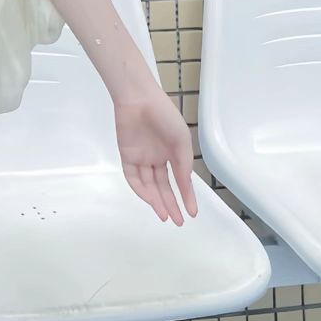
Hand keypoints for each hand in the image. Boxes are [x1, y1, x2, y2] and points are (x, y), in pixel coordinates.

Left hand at [114, 87, 197, 224]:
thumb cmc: (164, 116)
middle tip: (178, 221)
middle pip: (164, 186)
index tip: (192, 213)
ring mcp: (142, 157)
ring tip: (165, 215)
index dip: (186, 197)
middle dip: (171, 204)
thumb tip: (187, 188)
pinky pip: (134, 177)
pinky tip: (150, 200)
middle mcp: (158, 157)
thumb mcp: (181, 142)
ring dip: (157, 201)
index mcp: (173, 152)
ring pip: (149, 185)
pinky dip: (141, 190)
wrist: (139, 99)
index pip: (180, 180)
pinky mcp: (127, 156)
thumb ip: (184, 166)